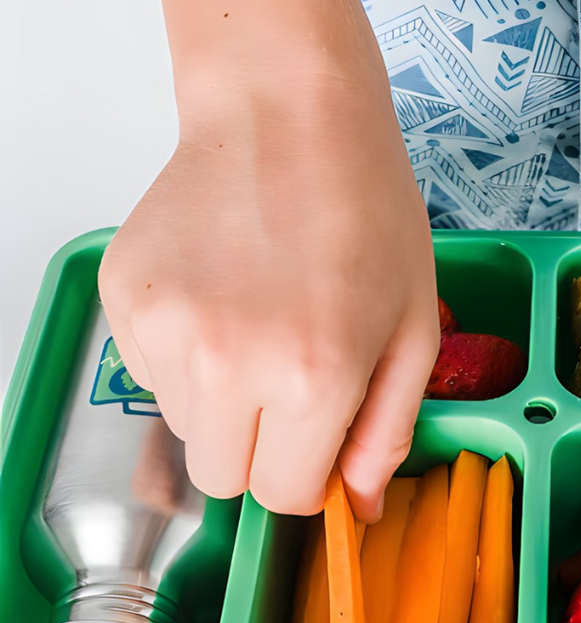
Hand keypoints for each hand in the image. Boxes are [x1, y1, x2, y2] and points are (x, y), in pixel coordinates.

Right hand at [99, 0, 437, 519]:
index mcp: (311, 379)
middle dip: (261, 453)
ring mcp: (166, 330)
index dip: (306, 478)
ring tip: (259, 329)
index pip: (283, 496)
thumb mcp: (412, 333)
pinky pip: (152, 377)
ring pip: (185, 430)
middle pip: (223, 478)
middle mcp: (227, 365)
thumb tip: (358, 506)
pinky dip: (186, 361)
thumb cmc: (364, 212)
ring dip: (224, 405)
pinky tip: (224, 303)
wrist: (287, 116)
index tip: (318, 445)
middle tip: (291, 390)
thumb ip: (385, 433)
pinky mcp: (127, 300)